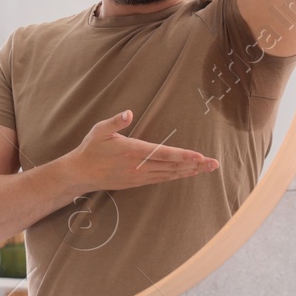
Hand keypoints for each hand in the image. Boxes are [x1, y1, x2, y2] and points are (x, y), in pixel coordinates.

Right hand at [62, 109, 217, 191]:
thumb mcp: (99, 130)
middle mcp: (139, 166)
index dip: (183, 155)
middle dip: (195, 165)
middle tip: (214, 163)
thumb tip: (128, 113)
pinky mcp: (138, 182)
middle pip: (172, 166)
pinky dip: (177, 176)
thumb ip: (115, 122)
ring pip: (170, 174)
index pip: (163, 154)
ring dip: (189, 171)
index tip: (199, 156)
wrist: (81, 173)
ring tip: (206, 169)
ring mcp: (139, 176)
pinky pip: (162, 179)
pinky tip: (187, 173)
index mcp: (133, 151)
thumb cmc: (91, 148)